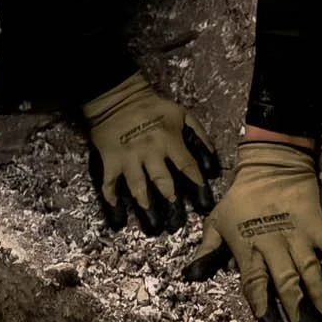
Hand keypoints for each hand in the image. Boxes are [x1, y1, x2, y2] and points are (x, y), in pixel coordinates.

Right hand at [81, 72, 218, 234]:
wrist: (118, 98)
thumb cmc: (153, 107)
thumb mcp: (182, 114)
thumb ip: (199, 134)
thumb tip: (211, 160)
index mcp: (169, 140)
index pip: (187, 166)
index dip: (197, 184)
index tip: (205, 203)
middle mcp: (150, 152)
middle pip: (162, 181)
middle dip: (171, 201)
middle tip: (177, 221)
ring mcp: (129, 158)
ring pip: (137, 186)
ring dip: (145, 205)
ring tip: (153, 223)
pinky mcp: (111, 161)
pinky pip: (109, 184)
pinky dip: (112, 200)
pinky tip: (118, 215)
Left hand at [184, 140, 321, 321]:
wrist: (271, 162)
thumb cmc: (241, 195)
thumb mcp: (217, 220)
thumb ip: (206, 249)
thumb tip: (189, 275)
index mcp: (249, 246)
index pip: (254, 280)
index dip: (260, 301)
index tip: (266, 320)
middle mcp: (275, 244)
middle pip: (285, 280)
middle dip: (293, 305)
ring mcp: (298, 235)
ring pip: (310, 269)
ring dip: (318, 293)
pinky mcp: (318, 224)